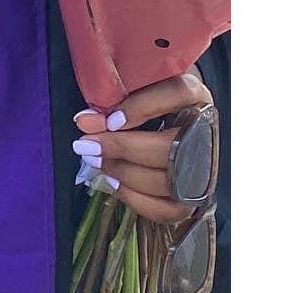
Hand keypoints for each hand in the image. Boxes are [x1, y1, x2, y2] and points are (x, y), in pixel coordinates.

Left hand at [73, 69, 214, 226]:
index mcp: (194, 94)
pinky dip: (135, 199)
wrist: (168, 115)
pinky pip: (167, 209)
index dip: (143, 107)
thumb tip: (86, 122)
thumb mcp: (135, 83)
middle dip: (122, 149)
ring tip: (95, 161)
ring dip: (124, 173)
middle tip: (86, 146)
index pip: (178, 93)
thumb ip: (114, 95)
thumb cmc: (145, 95)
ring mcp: (203, 168)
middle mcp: (205, 131)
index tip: (110, 120)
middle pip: (168, 147)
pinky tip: (112, 181)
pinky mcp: (193, 195)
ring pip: (167, 181)